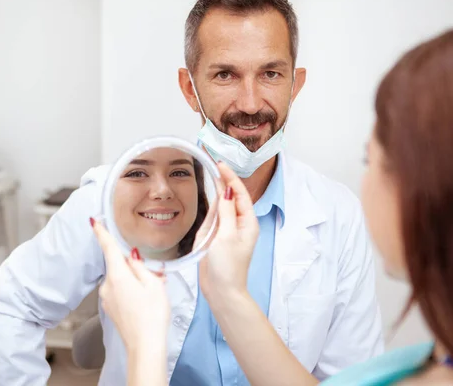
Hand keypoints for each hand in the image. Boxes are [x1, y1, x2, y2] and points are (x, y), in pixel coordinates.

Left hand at [90, 218, 169, 353]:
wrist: (145, 346)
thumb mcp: (153, 284)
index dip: (101, 232)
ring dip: (135, 281)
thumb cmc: (152, 316)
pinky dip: (131, 291)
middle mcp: (108, 285)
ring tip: (154, 293)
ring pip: (121, 279)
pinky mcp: (110, 309)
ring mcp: (107, 298)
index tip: (94, 221)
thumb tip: (132, 256)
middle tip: (155, 278)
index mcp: (118, 275)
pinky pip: (120, 291)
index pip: (108, 248)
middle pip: (119, 265)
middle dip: (135, 267)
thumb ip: (141, 266)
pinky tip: (145, 302)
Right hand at [196, 162, 259, 299]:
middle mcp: (238, 224)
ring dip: (216, 191)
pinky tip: (207, 197)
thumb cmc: (228, 267)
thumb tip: (225, 191)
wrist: (222, 292)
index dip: (230, 177)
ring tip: (210, 173)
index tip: (219, 164)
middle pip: (230, 197)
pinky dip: (209, 208)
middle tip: (212, 162)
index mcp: (247, 223)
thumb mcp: (226, 237)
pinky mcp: (216, 238)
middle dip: (223, 180)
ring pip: (221, 206)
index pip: (239, 194)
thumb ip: (224, 213)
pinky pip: (212, 218)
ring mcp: (227, 231)